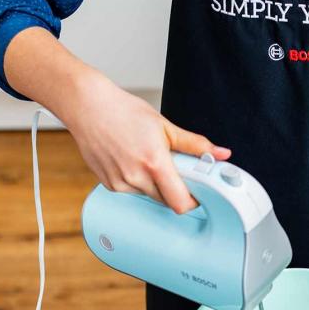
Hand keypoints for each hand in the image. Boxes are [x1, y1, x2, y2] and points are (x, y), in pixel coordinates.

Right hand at [64, 73, 230, 212]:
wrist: (87, 106)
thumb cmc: (123, 111)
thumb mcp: (165, 126)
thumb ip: (195, 145)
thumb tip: (221, 153)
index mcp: (154, 163)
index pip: (180, 203)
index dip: (193, 201)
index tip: (197, 192)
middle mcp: (136, 178)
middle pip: (166, 201)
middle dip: (174, 189)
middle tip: (172, 168)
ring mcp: (120, 183)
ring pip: (149, 196)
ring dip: (155, 185)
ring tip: (147, 159)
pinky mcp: (109, 185)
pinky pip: (132, 192)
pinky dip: (138, 182)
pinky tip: (131, 160)